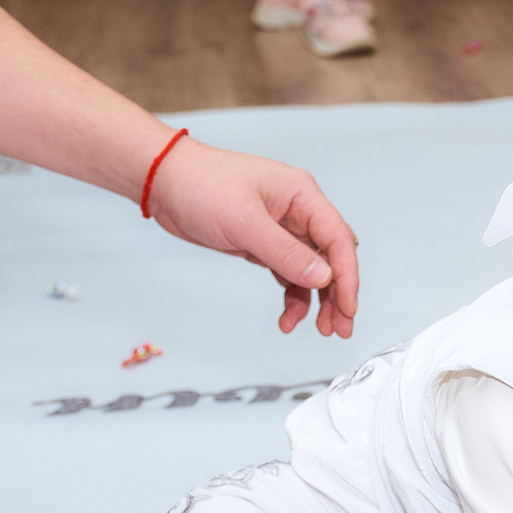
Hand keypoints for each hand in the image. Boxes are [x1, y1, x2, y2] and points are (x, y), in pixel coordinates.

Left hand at [138, 137, 361, 337]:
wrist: (165, 182)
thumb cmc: (202, 186)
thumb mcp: (245, 222)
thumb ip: (286, 252)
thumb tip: (324, 277)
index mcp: (302, 195)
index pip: (337, 238)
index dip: (347, 276)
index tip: (347, 309)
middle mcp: (297, 211)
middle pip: (331, 257)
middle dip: (338, 293)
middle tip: (338, 328)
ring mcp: (281, 228)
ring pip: (312, 270)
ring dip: (317, 299)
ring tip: (318, 329)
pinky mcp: (263, 243)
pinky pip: (289, 273)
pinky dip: (292, 295)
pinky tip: (288, 317)